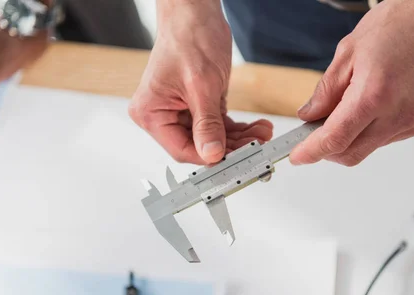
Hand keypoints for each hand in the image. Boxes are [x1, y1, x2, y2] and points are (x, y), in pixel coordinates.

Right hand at [128, 0, 272, 164]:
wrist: (196, 12)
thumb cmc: (189, 38)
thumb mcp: (201, 85)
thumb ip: (207, 123)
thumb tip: (212, 153)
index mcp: (151, 113)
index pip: (181, 149)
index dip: (209, 157)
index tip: (236, 161)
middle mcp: (163, 115)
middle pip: (198, 146)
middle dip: (231, 147)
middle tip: (257, 146)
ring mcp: (182, 112)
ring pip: (213, 139)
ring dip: (240, 139)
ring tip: (262, 134)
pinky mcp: (199, 106)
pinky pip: (219, 126)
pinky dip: (238, 129)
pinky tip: (256, 127)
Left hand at [289, 0, 413, 165]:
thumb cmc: (404, 23)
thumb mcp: (349, 51)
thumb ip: (326, 90)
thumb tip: (310, 115)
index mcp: (374, 95)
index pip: (335, 139)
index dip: (311, 152)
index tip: (298, 156)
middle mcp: (398, 115)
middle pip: (351, 154)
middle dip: (328, 150)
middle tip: (314, 134)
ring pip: (370, 147)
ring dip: (352, 138)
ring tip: (349, 108)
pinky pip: (389, 138)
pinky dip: (373, 130)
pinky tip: (374, 107)